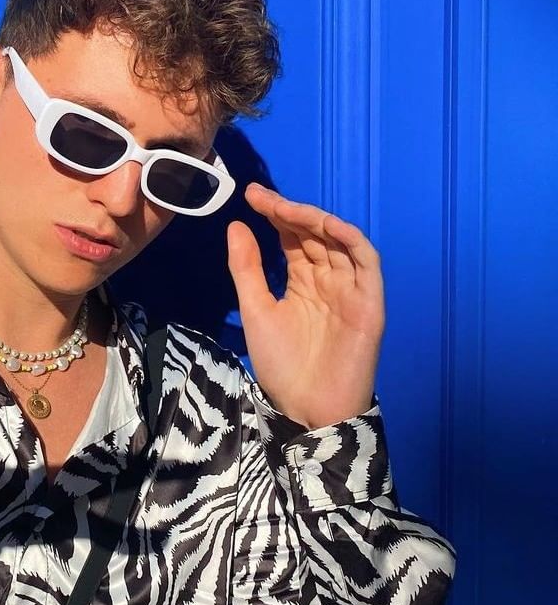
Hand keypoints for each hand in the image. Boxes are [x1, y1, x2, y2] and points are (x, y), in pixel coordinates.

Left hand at [225, 183, 384, 429]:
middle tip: (261, 197)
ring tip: (285, 208)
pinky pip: (366, 262)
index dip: (274, 214)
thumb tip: (235, 225)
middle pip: (314, 234)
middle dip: (288, 212)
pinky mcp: (369, 302)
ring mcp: (350, 289)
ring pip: (338, 241)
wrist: (306, 408)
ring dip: (314, 220)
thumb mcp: (255, 309)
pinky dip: (349, 240)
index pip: (292, 237)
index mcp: (303, 281)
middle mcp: (329, 279)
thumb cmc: (283, 364)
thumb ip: (247, 268)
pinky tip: (326, 225)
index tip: (250, 195)